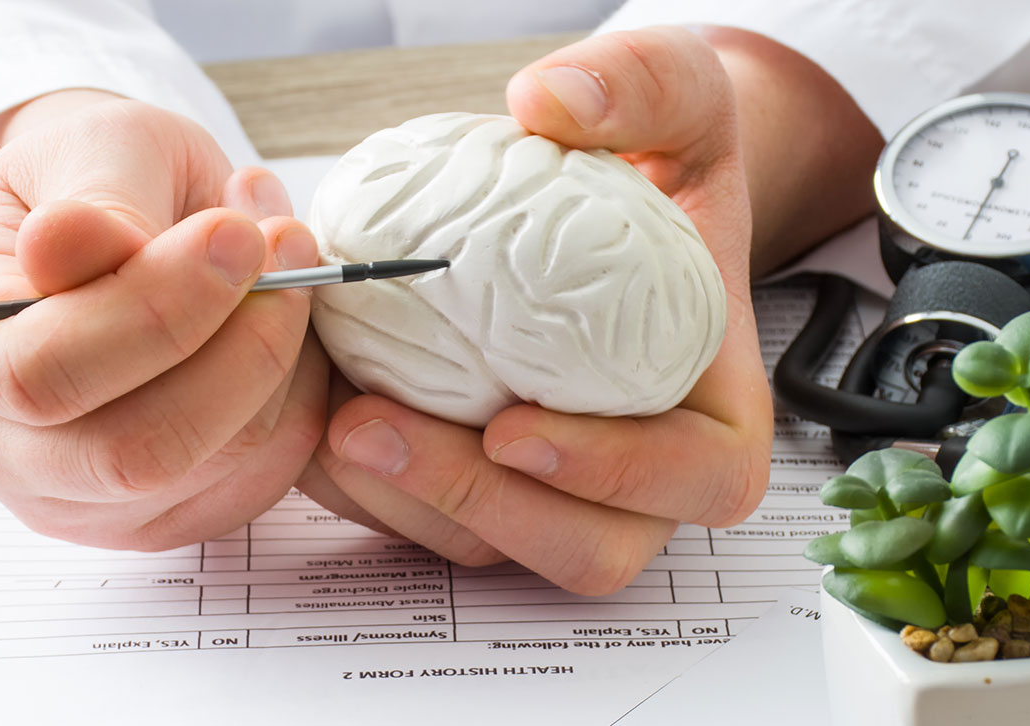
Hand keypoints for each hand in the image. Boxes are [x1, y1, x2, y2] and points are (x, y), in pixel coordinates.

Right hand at [0, 90, 329, 550]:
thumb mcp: (88, 144)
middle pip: (127, 454)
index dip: (154, 313)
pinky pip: (253, 483)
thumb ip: (94, 193)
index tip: (236, 234)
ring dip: (278, 366)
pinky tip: (280, 329)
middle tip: (289, 250)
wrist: (104, 225)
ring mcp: (70, 499)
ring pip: (206, 470)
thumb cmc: (89, 180)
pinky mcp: (152, 519)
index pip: (39, 373)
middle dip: (238, 353)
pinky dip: (293, 405)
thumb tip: (78, 240)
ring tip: (290, 266)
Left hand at [296, 28, 780, 594]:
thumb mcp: (678, 104)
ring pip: (492, 547)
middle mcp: (644, 477)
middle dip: (477, 505)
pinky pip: (424, 523)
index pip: (698, 480)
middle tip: (377, 426)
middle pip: (585, 548)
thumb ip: (644, 85)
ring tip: (330, 419)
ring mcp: (560, 496)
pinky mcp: (482, 494)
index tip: (512, 429)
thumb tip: (552, 103)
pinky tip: (313, 414)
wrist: (610, 202)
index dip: (616, 475)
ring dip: (405, 501)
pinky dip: (366, 487)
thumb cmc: (660, 168)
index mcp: (716, 409)